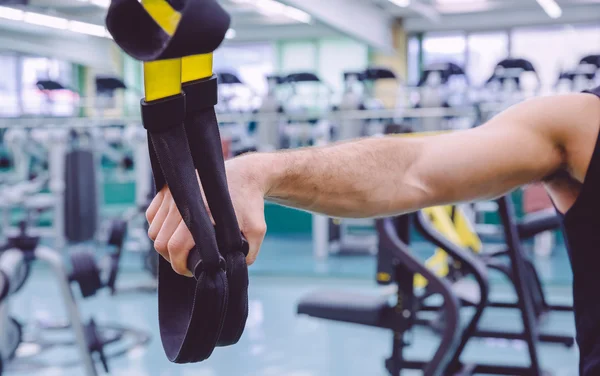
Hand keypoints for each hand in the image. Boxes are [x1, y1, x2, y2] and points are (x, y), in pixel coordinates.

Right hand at [146, 154, 267, 275]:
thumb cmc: (251, 203)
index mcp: (202, 212)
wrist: (246, 174)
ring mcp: (173, 193)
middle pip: (160, 242)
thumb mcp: (257, 230)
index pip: (175, 247)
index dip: (180, 266)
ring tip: (181, 248)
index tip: (191, 271)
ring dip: (164, 244)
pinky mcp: (168, 188)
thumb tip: (233, 270)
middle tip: (187, 262)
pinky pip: (151, 215)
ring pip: (153, 230)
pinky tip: (173, 232)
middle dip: (172, 258)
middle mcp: (183, 201)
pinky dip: (158, 228)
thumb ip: (248, 254)